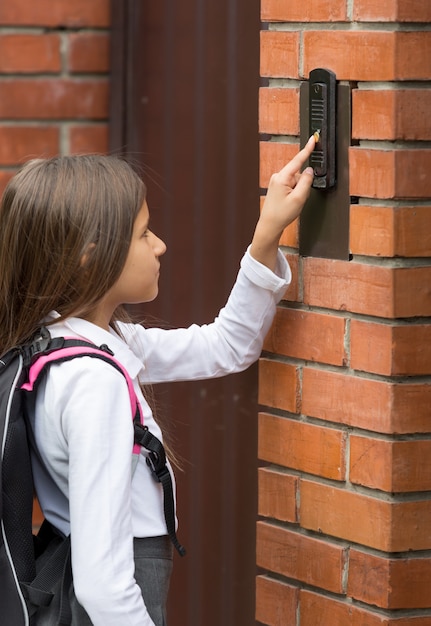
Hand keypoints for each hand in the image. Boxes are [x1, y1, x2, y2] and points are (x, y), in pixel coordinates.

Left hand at [250, 136, 314, 270]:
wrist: (270, 225)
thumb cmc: (281, 214)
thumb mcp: (299, 198)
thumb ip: (306, 181)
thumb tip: (310, 170)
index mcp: (282, 177)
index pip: (298, 160)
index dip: (308, 149)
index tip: (314, 138)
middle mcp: (278, 177)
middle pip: (299, 174)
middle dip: (303, 185)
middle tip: (298, 199)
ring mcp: (277, 182)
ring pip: (296, 181)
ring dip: (298, 191)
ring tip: (291, 203)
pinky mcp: (277, 187)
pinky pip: (292, 186)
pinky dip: (294, 193)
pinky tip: (289, 203)